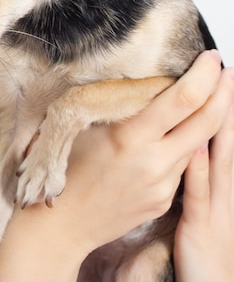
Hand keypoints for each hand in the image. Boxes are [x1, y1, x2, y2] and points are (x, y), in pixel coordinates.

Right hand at [66, 51, 232, 249]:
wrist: (63, 224)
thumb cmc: (65, 171)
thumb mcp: (83, 128)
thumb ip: (118, 107)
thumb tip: (147, 84)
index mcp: (131, 138)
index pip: (185, 99)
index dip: (205, 74)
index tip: (211, 58)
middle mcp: (154, 162)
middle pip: (208, 121)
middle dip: (224, 92)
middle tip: (226, 72)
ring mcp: (163, 185)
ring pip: (198, 144)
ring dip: (208, 120)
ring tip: (207, 99)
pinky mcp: (164, 200)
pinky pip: (182, 167)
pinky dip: (183, 148)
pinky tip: (173, 138)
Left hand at [174, 69, 233, 281]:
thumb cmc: (200, 244)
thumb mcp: (199, 204)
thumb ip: (189, 173)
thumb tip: (182, 145)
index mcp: (217, 182)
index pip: (217, 135)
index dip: (220, 105)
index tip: (219, 76)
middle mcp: (220, 189)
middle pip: (221, 138)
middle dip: (223, 102)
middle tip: (224, 70)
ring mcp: (213, 206)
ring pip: (216, 159)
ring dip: (216, 125)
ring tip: (217, 92)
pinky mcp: (200, 225)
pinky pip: (197, 193)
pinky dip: (198, 169)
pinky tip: (195, 147)